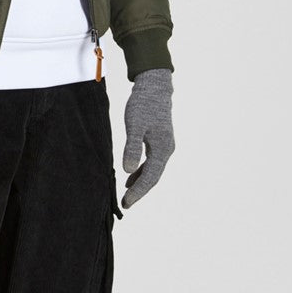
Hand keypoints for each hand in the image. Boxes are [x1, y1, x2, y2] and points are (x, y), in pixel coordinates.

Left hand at [121, 68, 174, 207]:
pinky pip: (151, 162)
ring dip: (141, 182)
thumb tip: (128, 170)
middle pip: (153, 177)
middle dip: (139, 191)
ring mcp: (164, 146)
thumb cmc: (143, 105)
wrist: (154, 88)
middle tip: (125, 204)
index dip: (138, 191)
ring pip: (153, 170)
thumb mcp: (134, 125)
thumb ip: (132, 147)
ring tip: (127, 194)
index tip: (126, 202)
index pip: (150, 177)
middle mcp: (166, 150)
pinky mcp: (158, 141)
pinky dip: (142, 171)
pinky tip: (131, 175)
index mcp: (162, 149)